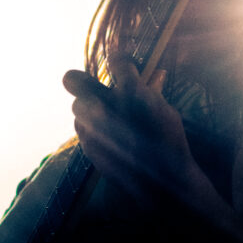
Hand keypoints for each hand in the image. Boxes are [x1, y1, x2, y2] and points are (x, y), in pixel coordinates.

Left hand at [62, 57, 194, 208]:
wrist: (161, 183)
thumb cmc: (170, 144)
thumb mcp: (167, 113)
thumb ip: (154, 92)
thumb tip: (156, 74)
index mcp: (131, 90)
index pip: (116, 59)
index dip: (120, 60)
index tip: (121, 65)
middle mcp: (106, 104)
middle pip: (72, 79)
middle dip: (79, 80)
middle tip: (90, 86)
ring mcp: (93, 126)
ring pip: (76, 105)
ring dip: (89, 108)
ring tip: (105, 118)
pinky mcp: (87, 146)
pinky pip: (82, 129)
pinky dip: (91, 129)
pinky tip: (107, 137)